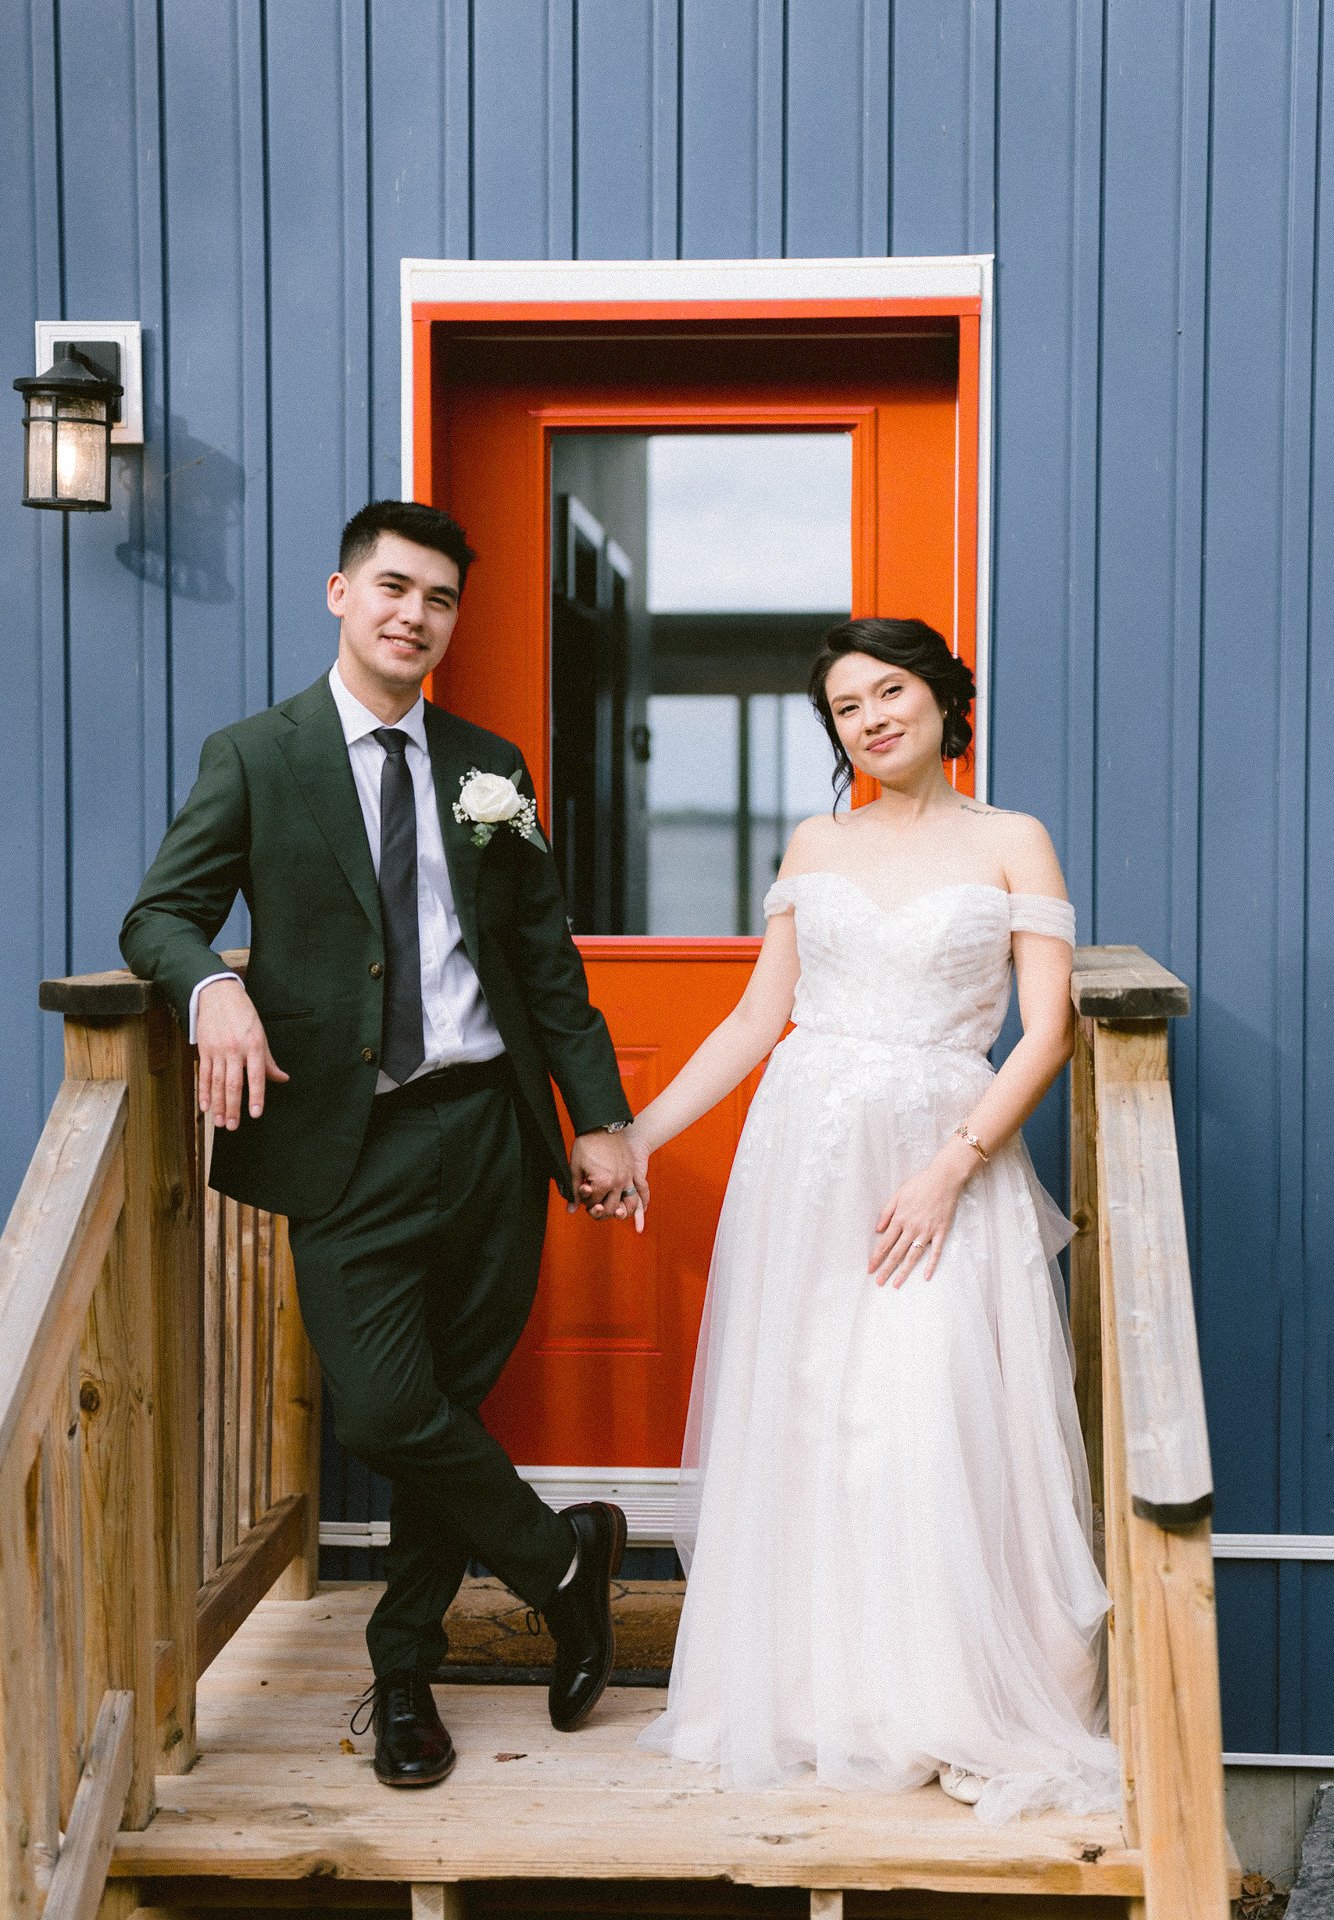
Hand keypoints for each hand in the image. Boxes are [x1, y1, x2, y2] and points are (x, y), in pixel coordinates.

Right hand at [196, 979, 288, 1129]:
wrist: (218, 994)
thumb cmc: (243, 1015)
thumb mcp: (261, 1034)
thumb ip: (269, 1061)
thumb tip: (282, 1079)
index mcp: (254, 1045)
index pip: (256, 1075)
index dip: (256, 1095)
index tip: (255, 1113)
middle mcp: (235, 1049)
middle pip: (233, 1083)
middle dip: (233, 1107)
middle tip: (234, 1126)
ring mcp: (218, 1050)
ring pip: (217, 1083)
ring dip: (218, 1105)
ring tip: (221, 1122)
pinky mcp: (204, 1050)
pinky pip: (204, 1075)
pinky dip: (204, 1092)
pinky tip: (206, 1106)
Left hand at [569, 1129, 649, 1231]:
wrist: (603, 1125)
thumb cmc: (587, 1145)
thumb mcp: (576, 1168)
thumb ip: (575, 1191)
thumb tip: (571, 1209)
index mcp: (602, 1182)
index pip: (593, 1204)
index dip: (585, 1201)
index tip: (582, 1193)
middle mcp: (617, 1183)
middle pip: (611, 1209)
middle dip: (600, 1210)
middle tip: (593, 1203)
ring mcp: (627, 1178)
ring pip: (628, 1205)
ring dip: (620, 1211)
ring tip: (611, 1208)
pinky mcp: (633, 1172)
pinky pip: (639, 1192)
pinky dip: (638, 1202)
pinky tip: (634, 1207)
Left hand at [868, 1137, 974, 1288]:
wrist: (944, 1178)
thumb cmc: (920, 1184)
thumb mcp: (899, 1194)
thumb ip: (887, 1212)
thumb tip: (877, 1229)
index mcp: (900, 1218)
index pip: (885, 1243)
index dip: (876, 1257)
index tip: (870, 1268)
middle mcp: (912, 1227)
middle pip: (896, 1253)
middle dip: (886, 1269)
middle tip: (879, 1282)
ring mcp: (927, 1231)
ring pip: (913, 1256)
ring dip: (903, 1271)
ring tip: (896, 1284)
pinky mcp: (941, 1231)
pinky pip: (935, 1252)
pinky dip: (931, 1265)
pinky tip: (925, 1277)